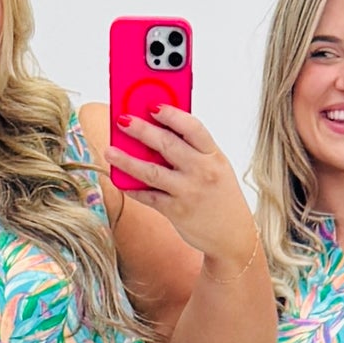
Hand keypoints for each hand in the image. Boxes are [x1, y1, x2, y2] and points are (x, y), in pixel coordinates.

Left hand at [108, 105, 256, 272]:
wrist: (234, 237)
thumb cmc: (222, 197)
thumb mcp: (217, 167)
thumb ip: (194, 150)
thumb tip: (159, 131)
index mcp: (214, 155)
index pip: (192, 127)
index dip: (171, 114)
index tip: (152, 105)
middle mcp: (202, 171)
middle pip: (167, 144)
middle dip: (141, 130)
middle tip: (122, 120)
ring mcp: (188, 192)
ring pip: (151, 171)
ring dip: (127, 160)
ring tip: (110, 151)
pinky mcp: (176, 212)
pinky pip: (148, 197)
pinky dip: (133, 189)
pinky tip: (120, 181)